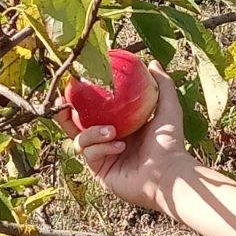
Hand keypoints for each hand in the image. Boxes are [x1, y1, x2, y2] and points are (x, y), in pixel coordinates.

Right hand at [64, 65, 187, 213]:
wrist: (170, 174)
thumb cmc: (171, 143)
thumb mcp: (168, 108)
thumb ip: (162, 85)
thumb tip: (152, 62)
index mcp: (120, 127)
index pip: (94, 111)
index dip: (81, 100)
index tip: (73, 85)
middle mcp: (107, 142)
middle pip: (76, 127)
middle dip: (66, 116)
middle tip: (65, 104)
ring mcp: (102, 158)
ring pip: (80, 140)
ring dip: (91, 132)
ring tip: (111, 130)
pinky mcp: (100, 172)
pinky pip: (89, 155)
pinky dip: (101, 147)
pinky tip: (119, 147)